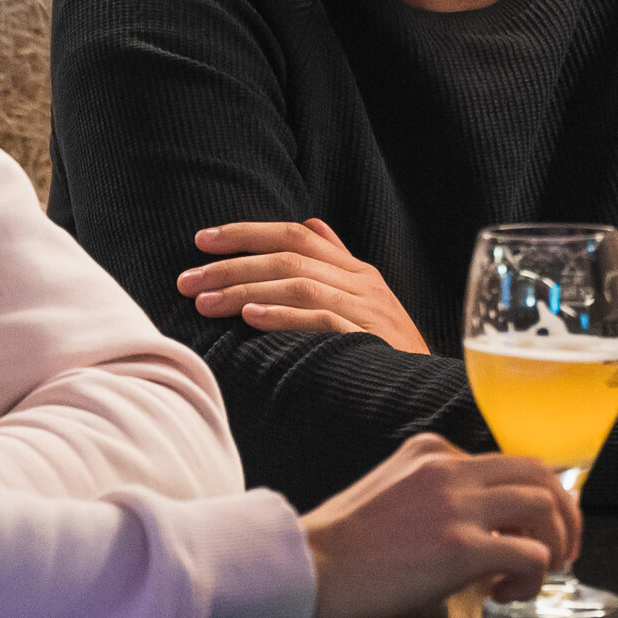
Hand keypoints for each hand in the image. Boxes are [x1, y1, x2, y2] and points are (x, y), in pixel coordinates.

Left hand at [181, 219, 427, 351]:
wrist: (431, 392)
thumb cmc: (389, 351)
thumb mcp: (367, 302)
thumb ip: (338, 263)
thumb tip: (313, 224)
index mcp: (356, 270)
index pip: (297, 234)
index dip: (247, 232)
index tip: (202, 240)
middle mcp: (360, 282)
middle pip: (288, 257)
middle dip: (231, 264)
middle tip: (187, 280)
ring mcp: (366, 309)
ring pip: (297, 283)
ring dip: (245, 289)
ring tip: (205, 302)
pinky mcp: (367, 338)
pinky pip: (321, 319)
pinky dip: (283, 315)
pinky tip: (250, 317)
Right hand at [305, 433, 581, 617]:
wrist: (305, 571)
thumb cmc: (341, 548)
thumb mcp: (391, 494)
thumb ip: (434, 495)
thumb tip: (479, 524)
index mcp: (432, 450)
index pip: (508, 463)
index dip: (531, 500)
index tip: (528, 532)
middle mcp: (449, 467)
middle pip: (541, 473)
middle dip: (564, 513)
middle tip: (562, 550)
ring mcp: (456, 505)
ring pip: (547, 504)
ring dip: (557, 543)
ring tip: (542, 573)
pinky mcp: (459, 548)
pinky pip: (532, 554)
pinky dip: (535, 577)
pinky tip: (505, 594)